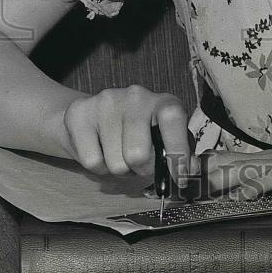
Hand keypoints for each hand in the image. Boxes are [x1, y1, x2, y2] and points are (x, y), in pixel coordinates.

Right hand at [54, 86, 198, 183]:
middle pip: (138, 154)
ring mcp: (106, 101)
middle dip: (140, 170)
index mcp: (163, 101)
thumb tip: (192, 171)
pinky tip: (100, 151)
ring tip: (118, 154)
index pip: (172, 118)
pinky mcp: (80, 112)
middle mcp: (136, 95)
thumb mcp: (164, 140)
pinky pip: (92, 161)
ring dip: (119, 170)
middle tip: (139, 164)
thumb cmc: (137, 134)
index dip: (177, 151)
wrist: (91, 119)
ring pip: (115, 163)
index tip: (179, 177)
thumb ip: (179, 155)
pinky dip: (98, 168)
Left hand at [203, 126, 271, 199]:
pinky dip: (257, 185)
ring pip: (256, 168)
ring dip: (226, 174)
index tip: (201, 169)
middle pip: (247, 161)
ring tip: (197, 178)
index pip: (256, 162)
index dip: (228, 165)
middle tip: (182, 172)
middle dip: (215, 167)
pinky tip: (239, 192)